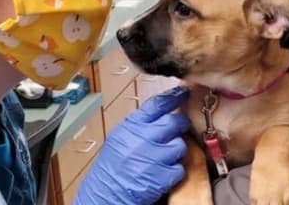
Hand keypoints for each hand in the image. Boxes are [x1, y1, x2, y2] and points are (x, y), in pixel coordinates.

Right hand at [74, 86, 189, 204]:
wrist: (105, 195)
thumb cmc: (111, 168)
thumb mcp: (120, 137)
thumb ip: (140, 124)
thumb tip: (162, 113)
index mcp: (131, 126)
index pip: (157, 104)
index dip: (174, 97)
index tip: (183, 93)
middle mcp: (142, 139)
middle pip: (174, 122)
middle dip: (179, 126)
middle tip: (176, 132)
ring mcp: (153, 157)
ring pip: (180, 145)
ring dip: (176, 152)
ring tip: (163, 158)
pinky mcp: (161, 176)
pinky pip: (180, 168)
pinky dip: (174, 171)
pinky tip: (162, 173)